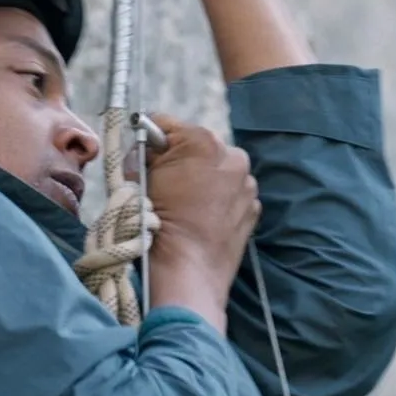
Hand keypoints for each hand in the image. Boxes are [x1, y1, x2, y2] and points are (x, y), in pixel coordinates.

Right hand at [141, 113, 259, 327]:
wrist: (188, 270)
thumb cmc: (159, 224)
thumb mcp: (141, 180)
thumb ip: (146, 156)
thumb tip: (144, 150)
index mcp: (203, 142)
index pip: (166, 125)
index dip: (150, 140)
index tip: (142, 155)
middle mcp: (233, 156)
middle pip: (197, 147)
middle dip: (179, 160)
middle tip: (162, 184)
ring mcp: (247, 183)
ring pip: (217, 171)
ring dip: (202, 180)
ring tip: (184, 205)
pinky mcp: (254, 207)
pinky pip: (231, 194)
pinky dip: (218, 201)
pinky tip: (202, 218)